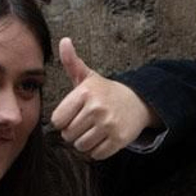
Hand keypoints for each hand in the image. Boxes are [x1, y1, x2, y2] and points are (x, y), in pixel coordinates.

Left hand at [49, 37, 160, 159]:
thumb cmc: (104, 91)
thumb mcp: (88, 77)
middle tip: (85, 122)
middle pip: (68, 135)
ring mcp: (109, 124)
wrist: (137, 102)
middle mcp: (96, 108)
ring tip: (93, 130)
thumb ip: (72, 62)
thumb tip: (64, 41)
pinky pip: (96, 154)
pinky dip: (97, 150)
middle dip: (74, 132)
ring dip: (84, 142)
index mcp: (85, 92)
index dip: (63, 120)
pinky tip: (103, 137)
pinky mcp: (119, 139)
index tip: (73, 114)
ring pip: (81, 146)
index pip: (58, 120)